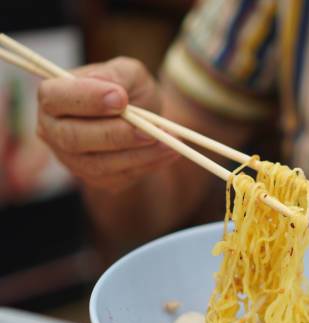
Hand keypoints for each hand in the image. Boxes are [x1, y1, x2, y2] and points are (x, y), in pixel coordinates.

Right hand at [37, 57, 178, 192]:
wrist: (145, 116)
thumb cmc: (128, 89)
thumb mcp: (127, 72)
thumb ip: (118, 76)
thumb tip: (114, 92)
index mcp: (53, 96)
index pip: (56, 98)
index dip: (87, 99)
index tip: (121, 98)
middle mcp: (53, 131)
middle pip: (74, 138)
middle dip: (116, 134)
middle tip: (150, 129)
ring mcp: (72, 159)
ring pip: (99, 164)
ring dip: (139, 154)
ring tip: (170, 141)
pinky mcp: (96, 178)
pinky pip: (119, 177)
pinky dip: (148, 164)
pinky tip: (169, 152)